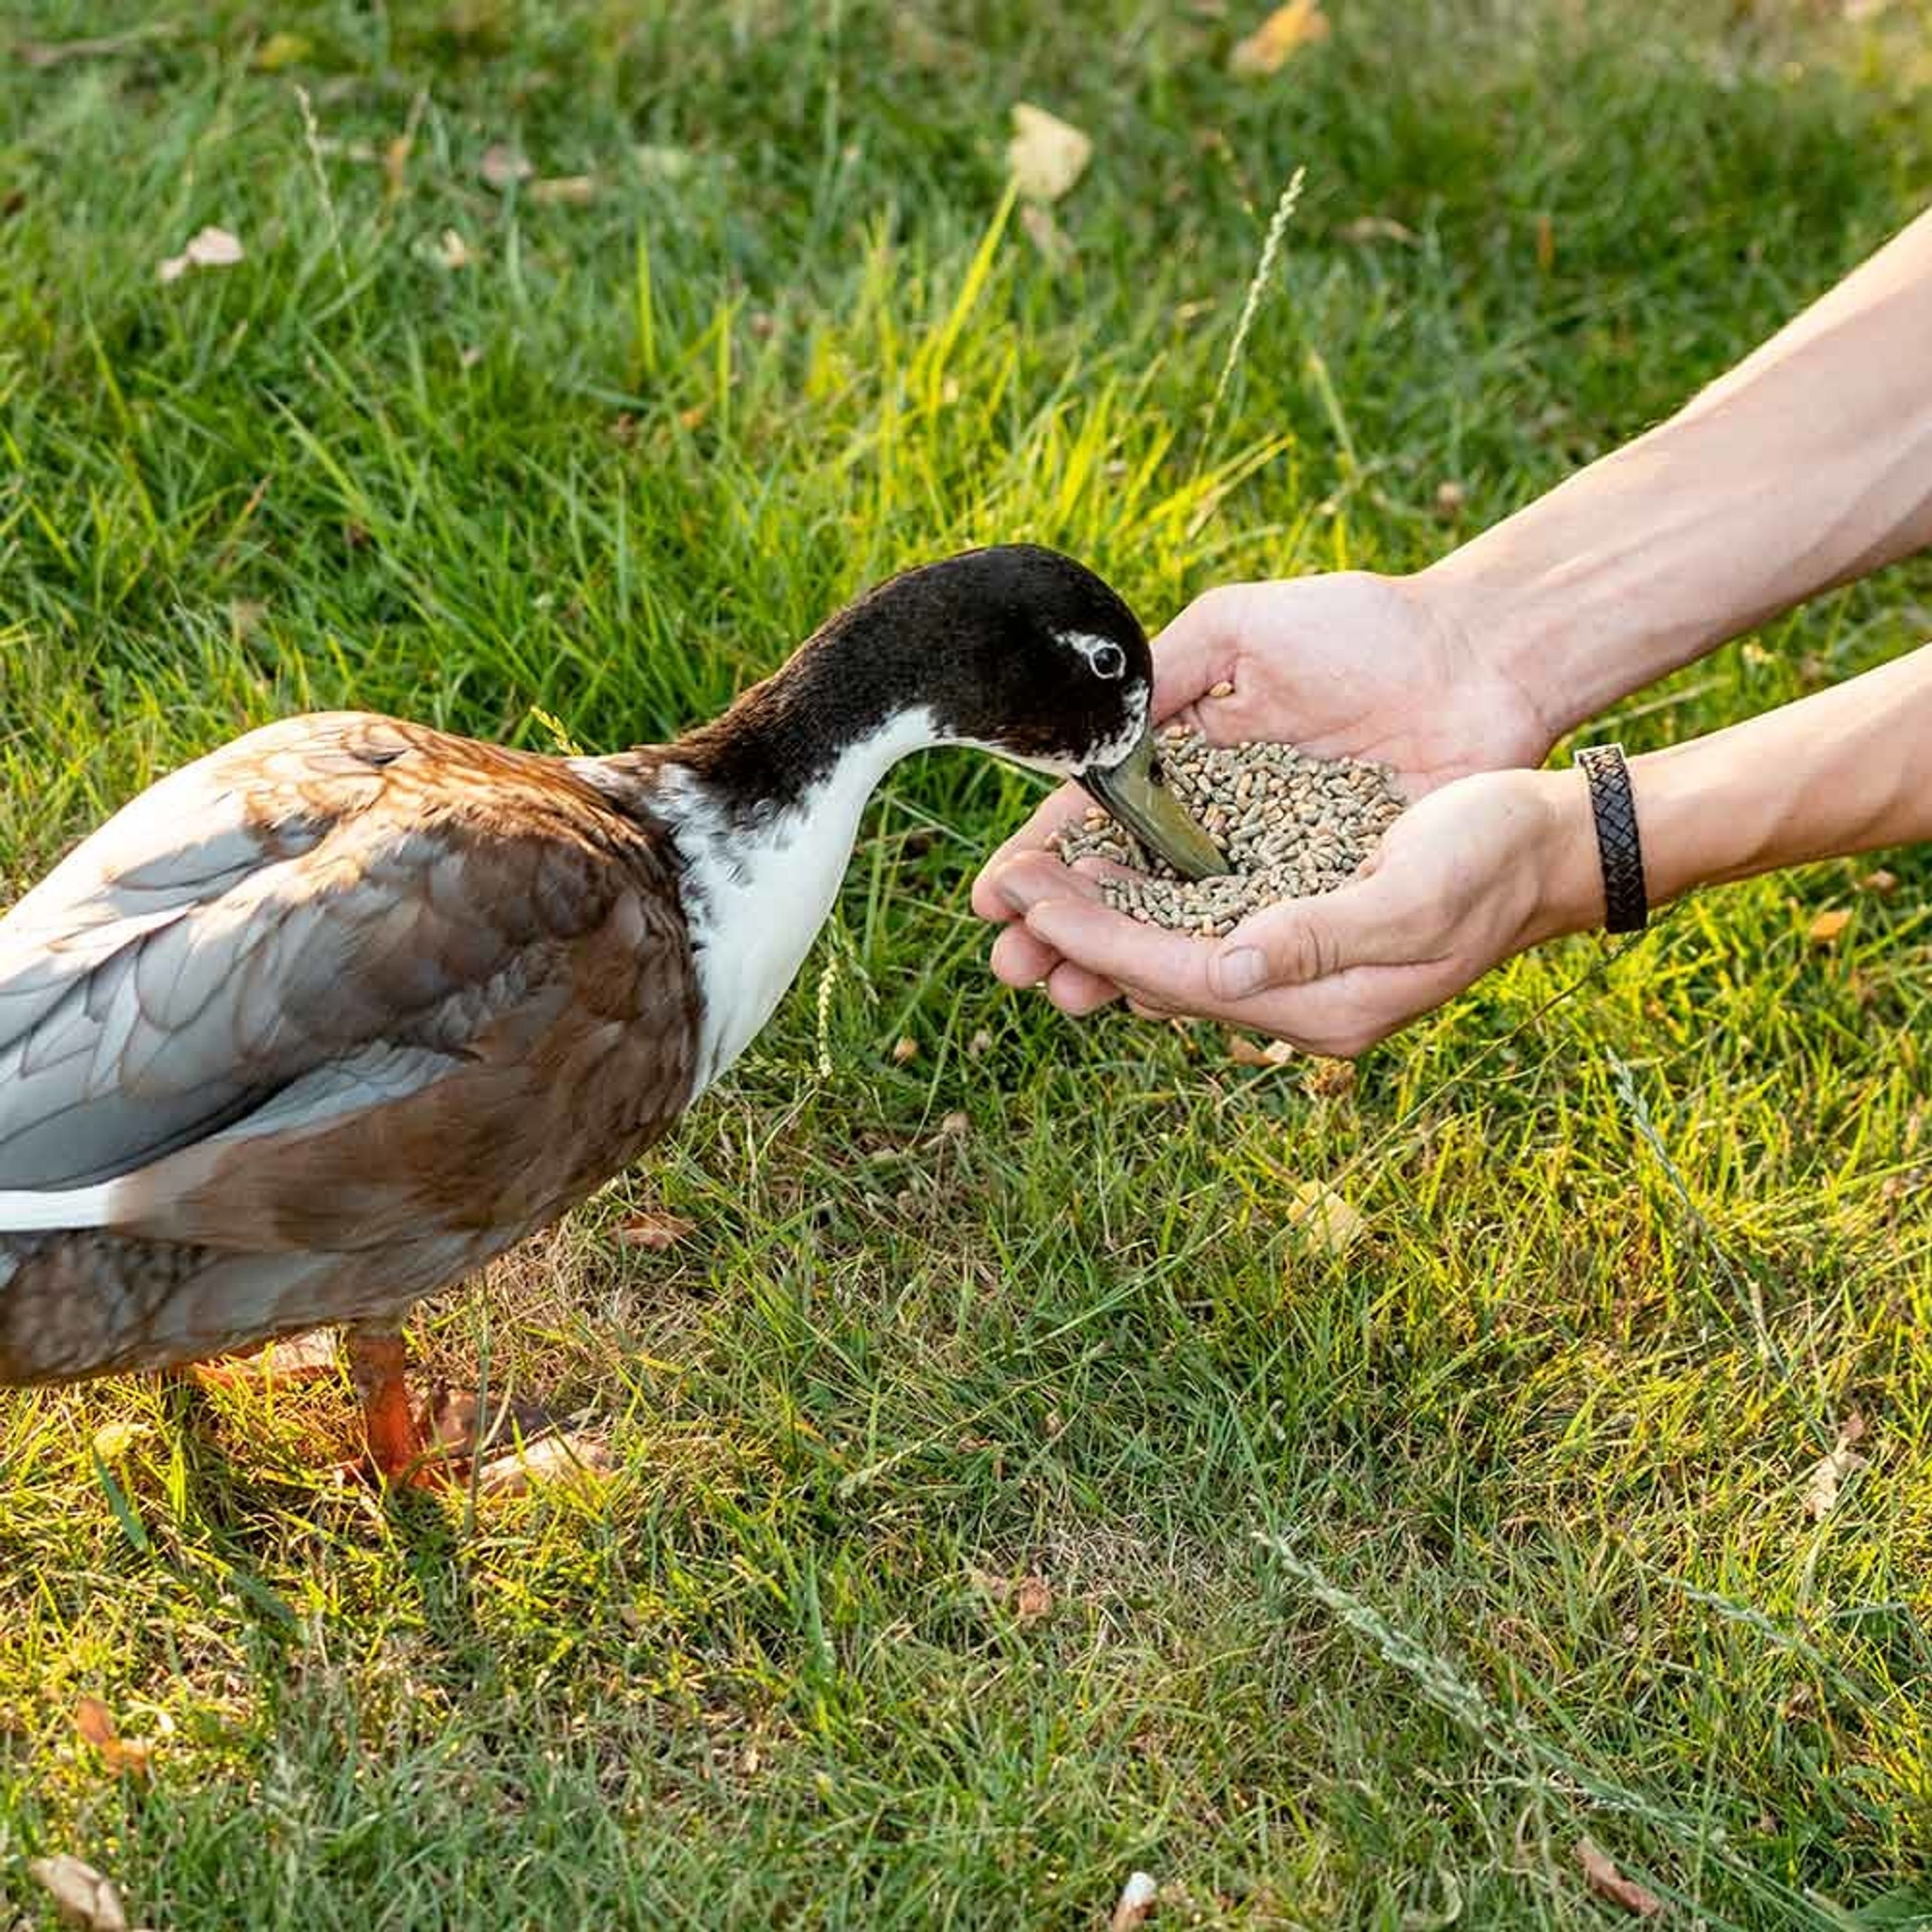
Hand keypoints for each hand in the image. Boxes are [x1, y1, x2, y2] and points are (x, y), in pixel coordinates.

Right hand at [973, 570, 1551, 1012]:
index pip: (1098, 819)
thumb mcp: (1240, 632)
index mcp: (1187, 758)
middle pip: (1125, 889)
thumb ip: (1163, 676)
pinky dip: (1206, 967)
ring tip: (1068, 992)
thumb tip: (1088, 743)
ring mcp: (1272, 863)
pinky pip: (1256, 942)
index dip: (1045, 859)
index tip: (996, 898)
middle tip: (1012, 966)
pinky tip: (1154, 993)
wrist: (1481, 658)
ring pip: (1180, 928)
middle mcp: (1219, 819)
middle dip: (1065, 930)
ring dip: (1119, 962)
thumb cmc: (1363, 628)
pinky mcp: (1327, 893)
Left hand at [985, 766, 1602, 1057]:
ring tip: (1030, 886)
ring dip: (1100, 923)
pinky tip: (1108, 871)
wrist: (1548, 843)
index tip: (1024, 895)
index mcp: (1320, 1004)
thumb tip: (1231, 967)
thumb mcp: (1414, 895)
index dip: (1092, 935)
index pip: (1174, 973)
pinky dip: (1148, 904)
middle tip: (998, 896)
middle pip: (1157, 972)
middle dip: (1075, 936)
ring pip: (1170, 954)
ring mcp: (1296, 969)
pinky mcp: (1298, 930)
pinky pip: (1202, 929)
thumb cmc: (1493, 857)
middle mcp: (1296, 998)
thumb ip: (1324, 936)